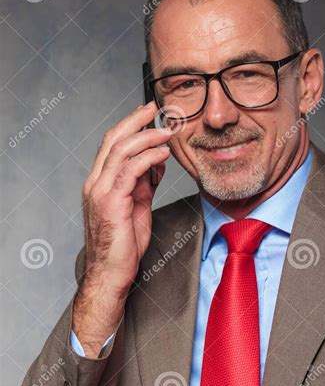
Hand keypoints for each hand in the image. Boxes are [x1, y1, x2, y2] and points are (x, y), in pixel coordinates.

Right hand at [73, 101, 171, 356]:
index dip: (131, 126)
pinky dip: (148, 157)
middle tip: (158, 109)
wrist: (111, 275)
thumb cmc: (123, 248)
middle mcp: (96, 183)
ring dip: (147, 136)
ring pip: (121, 150)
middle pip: (114, 139)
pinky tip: (163, 153)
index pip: (112, 144)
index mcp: (100, 183)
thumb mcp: (137, 209)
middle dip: (137, 120)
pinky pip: (130, 170)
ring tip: (167, 131)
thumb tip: (155, 165)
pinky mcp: (111, 203)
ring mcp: (101, 192)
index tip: (150, 115)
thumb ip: (143, 186)